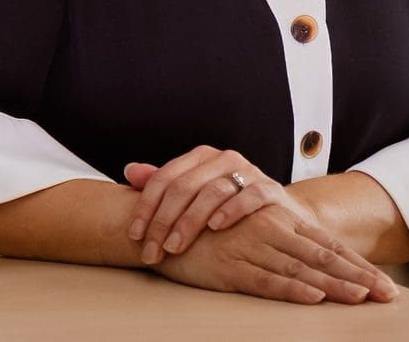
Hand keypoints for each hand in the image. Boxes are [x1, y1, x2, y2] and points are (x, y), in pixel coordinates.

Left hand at [123, 146, 313, 263]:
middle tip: (152, 251)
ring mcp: (248, 172)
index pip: (165, 178)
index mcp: (200, 157)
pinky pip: (248, 196)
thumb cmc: (229, 205)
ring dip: (189, 222)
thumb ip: (164, 183)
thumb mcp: (196, 193)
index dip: (146, 207)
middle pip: (184, 187)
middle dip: (163, 221)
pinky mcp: (270, 189)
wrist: (279, 214)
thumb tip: (129, 171)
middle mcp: (223, 159)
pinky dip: (231, 210)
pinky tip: (215, 227)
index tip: (134, 236)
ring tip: (174, 246)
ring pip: (212, 192)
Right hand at [150, 204, 396, 304]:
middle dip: (357, 277)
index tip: (383, 283)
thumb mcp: (246, 229)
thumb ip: (275, 238)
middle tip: (387, 294)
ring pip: (301, 269)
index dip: (356, 264)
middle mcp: (271, 231)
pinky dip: (291, 289)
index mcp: (278, 220)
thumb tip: (311, 265)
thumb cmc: (204, 227)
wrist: (159, 221)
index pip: (326, 244)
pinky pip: (265, 280)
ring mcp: (251, 249)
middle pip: (323, 257)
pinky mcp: (229, 267)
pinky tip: (314, 296)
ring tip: (361, 298)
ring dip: (334, 285)